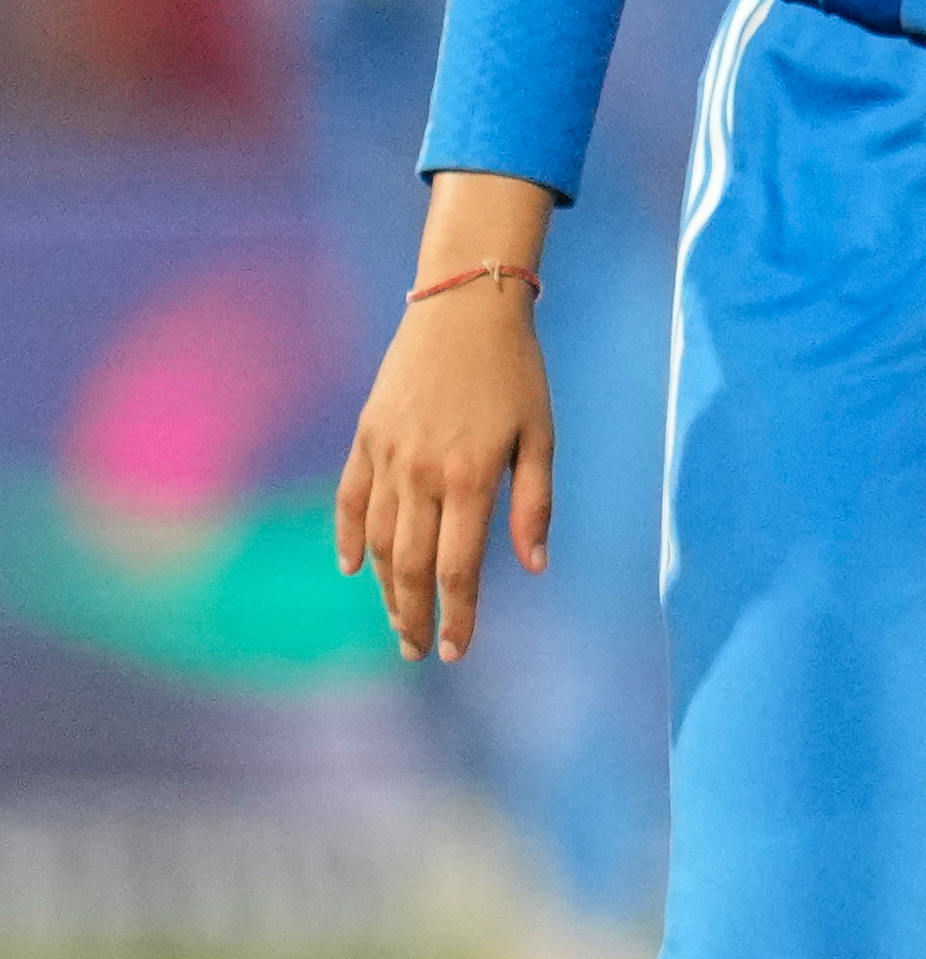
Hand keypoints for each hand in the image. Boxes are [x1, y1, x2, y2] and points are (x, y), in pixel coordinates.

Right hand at [334, 171, 560, 662]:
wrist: (465, 308)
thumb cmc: (516, 373)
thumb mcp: (541, 435)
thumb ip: (534, 503)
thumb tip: (534, 566)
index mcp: (469, 477)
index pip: (458, 567)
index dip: (457, 614)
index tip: (456, 649)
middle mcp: (420, 473)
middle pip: (412, 565)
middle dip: (415, 615)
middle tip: (420, 650)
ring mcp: (387, 455)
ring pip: (379, 541)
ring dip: (386, 587)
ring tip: (398, 620)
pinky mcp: (366, 437)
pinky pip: (350, 499)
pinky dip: (350, 536)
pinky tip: (356, 568)